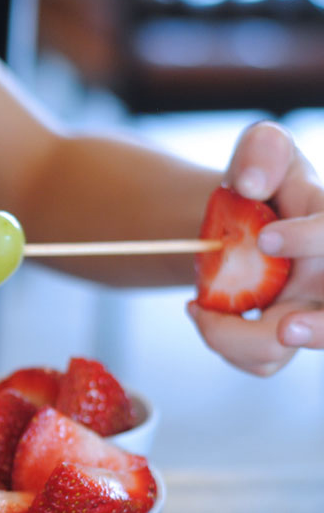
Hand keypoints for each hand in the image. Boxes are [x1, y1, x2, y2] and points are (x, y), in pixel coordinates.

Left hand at [188, 120, 323, 375]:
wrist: (238, 219)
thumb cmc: (260, 183)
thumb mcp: (262, 153)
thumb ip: (262, 152)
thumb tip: (251, 182)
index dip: (311, 240)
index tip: (266, 237)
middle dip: (320, 329)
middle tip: (283, 327)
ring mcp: (309, 312)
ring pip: (291, 346)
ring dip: (249, 344)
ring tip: (206, 318)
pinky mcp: (281, 335)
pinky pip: (260, 360)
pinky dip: (224, 343)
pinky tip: (199, 309)